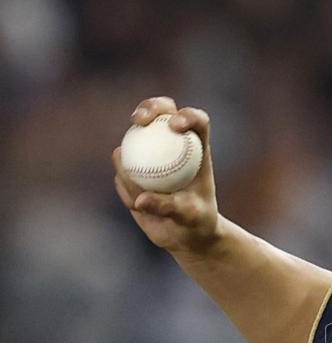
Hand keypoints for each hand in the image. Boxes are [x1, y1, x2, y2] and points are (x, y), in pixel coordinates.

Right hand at [113, 97, 219, 254]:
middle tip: (139, 121)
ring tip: (139, 197)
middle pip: (162, 112)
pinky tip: (138, 206)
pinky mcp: (133, 169)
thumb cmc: (197, 223)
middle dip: (149, 107)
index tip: (175, 126)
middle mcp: (173, 144)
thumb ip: (168, 206)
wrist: (185, 235)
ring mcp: (151, 154)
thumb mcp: (189, 216)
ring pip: (134, 142)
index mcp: (197, 149)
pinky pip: (123, 172)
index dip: (188, 115)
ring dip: (128, 163)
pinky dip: (126, 188)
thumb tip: (140, 200)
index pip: (197, 122)